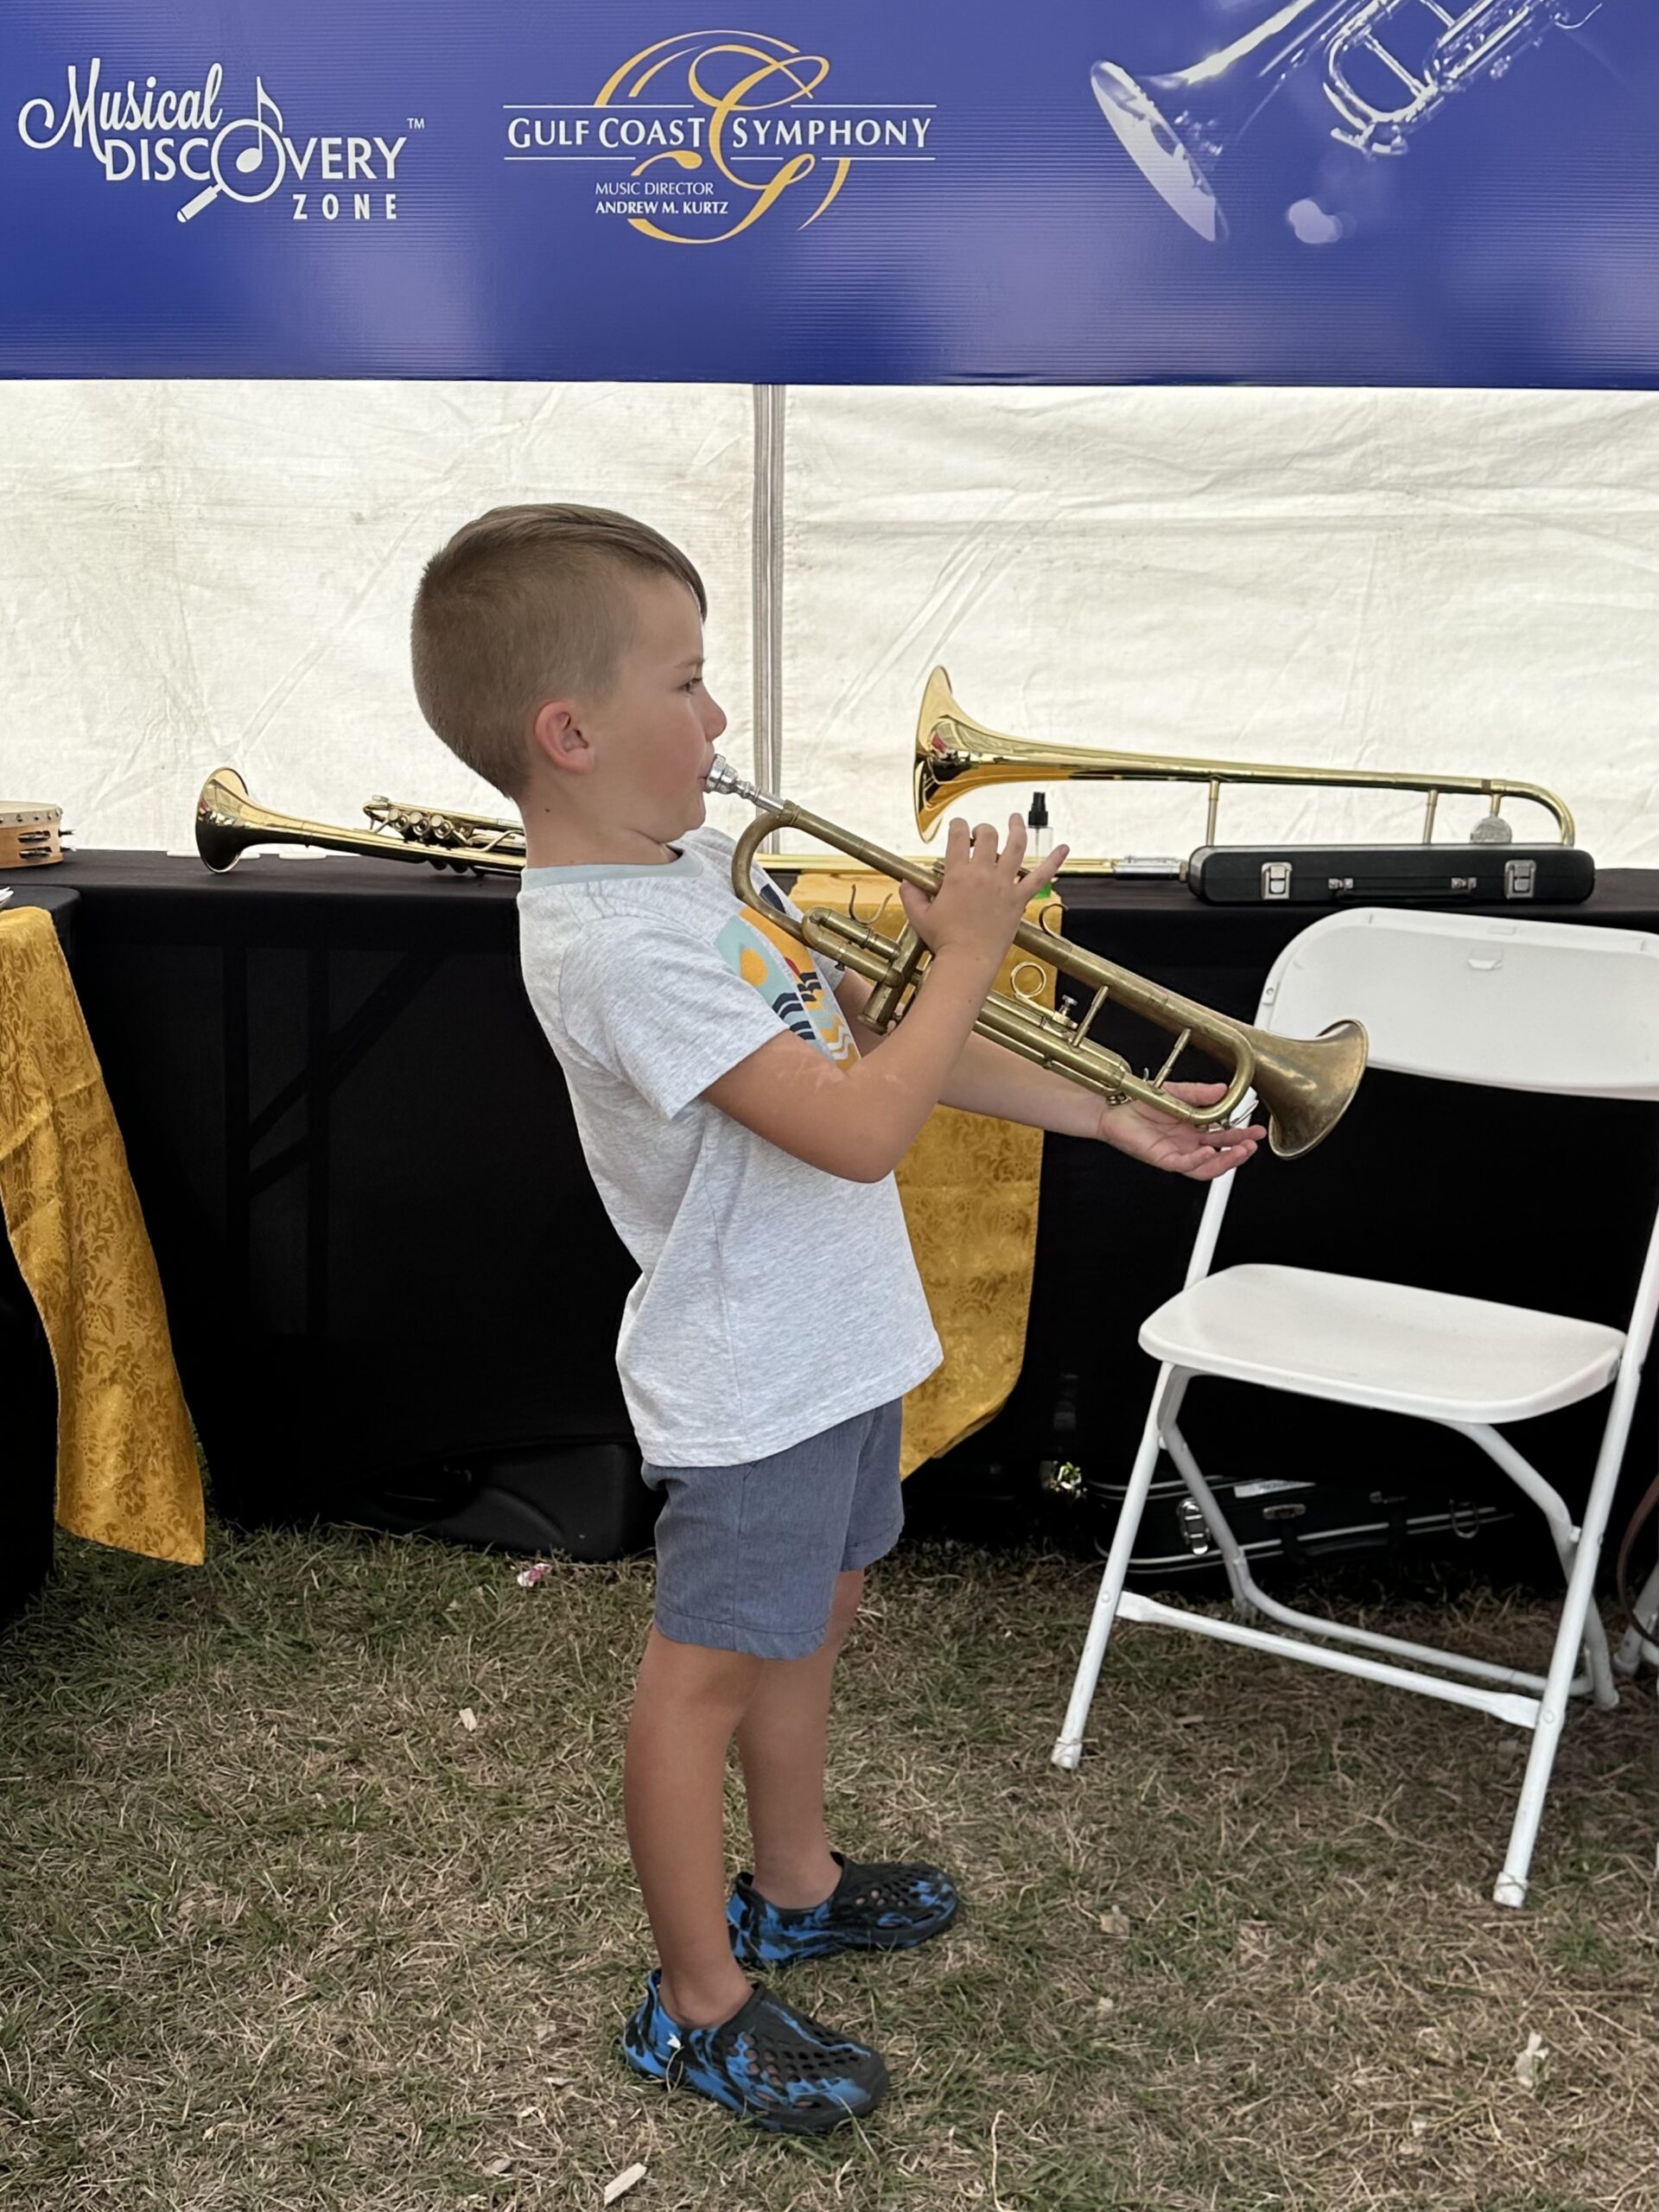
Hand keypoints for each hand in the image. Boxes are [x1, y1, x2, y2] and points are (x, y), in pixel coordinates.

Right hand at [897, 816, 1067, 969]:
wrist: (968, 961)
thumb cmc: (945, 941)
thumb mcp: (920, 916)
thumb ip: (912, 895)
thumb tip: (906, 883)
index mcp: (958, 875)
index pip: (958, 836)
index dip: (958, 826)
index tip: (958, 827)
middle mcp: (983, 874)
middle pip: (988, 836)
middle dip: (983, 829)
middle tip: (981, 833)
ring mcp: (1004, 885)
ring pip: (1015, 845)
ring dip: (1016, 828)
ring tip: (1016, 819)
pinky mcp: (1019, 899)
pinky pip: (1041, 876)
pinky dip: (1054, 861)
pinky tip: (1063, 848)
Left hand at [1096, 1080, 1265, 1180]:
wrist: (1115, 1106)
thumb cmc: (1141, 1101)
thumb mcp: (1179, 1092)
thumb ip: (1201, 1093)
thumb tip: (1224, 1090)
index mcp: (1194, 1129)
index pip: (1224, 1137)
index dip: (1242, 1135)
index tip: (1256, 1129)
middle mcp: (1187, 1143)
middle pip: (1220, 1154)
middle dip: (1240, 1150)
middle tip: (1253, 1143)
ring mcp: (1177, 1153)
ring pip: (1207, 1166)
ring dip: (1226, 1160)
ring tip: (1240, 1151)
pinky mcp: (1163, 1158)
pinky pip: (1185, 1165)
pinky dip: (1200, 1160)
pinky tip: (1210, 1152)